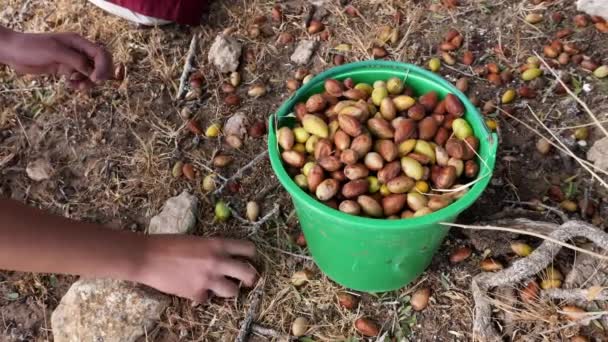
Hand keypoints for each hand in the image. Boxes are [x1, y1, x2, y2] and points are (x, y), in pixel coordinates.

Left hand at [2, 30, 112, 89]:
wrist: (14, 53)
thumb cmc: (32, 48)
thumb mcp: (56, 52)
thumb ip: (76, 60)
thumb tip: (92, 71)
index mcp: (78, 42)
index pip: (101, 54)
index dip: (103, 67)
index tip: (95, 79)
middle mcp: (79, 51)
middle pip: (101, 63)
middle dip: (100, 75)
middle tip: (93, 83)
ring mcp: (73, 60)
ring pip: (92, 73)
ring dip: (88, 82)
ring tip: (77, 86)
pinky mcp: (66, 69)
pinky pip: (81, 78)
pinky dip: (79, 83)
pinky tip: (70, 84)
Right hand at [136, 235, 257, 301]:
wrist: (147, 257)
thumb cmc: (168, 243)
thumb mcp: (197, 239)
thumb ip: (213, 248)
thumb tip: (223, 256)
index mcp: (218, 244)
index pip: (248, 249)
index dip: (251, 255)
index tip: (250, 259)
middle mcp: (217, 261)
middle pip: (248, 274)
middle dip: (250, 278)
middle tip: (247, 280)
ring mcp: (208, 279)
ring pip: (233, 291)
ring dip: (229, 289)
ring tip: (220, 286)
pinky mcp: (196, 293)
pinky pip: (208, 298)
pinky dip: (203, 295)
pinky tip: (194, 288)